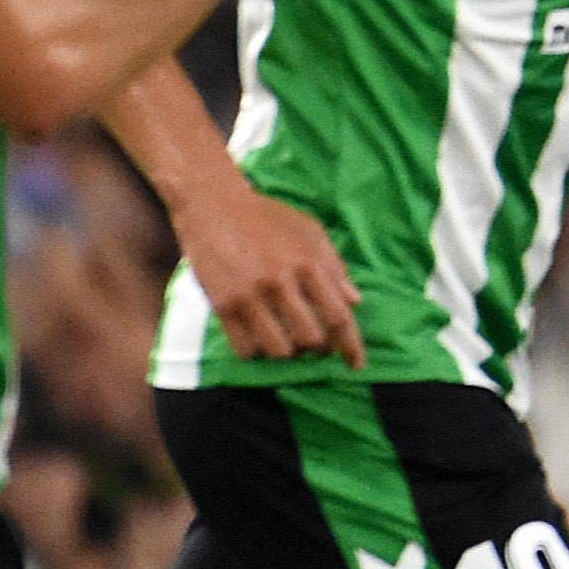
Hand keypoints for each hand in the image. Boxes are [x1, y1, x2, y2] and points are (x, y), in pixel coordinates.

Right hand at [182, 185, 362, 364]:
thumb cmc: (267, 218)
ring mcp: (249, 294)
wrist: (212, 203)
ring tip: (287, 342)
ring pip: (279, 350)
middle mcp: (280, 280)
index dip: (351, 346)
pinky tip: (260, 340)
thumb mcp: (309, 232)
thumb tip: (355, 302)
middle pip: (311, 339)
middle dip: (318, 349)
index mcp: (308, 262)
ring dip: (288, 353)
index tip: (356, 365)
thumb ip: (334, 266)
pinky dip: (257, 352)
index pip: (338, 316)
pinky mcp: (222, 304)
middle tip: (315, 346)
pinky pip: (245, 349)